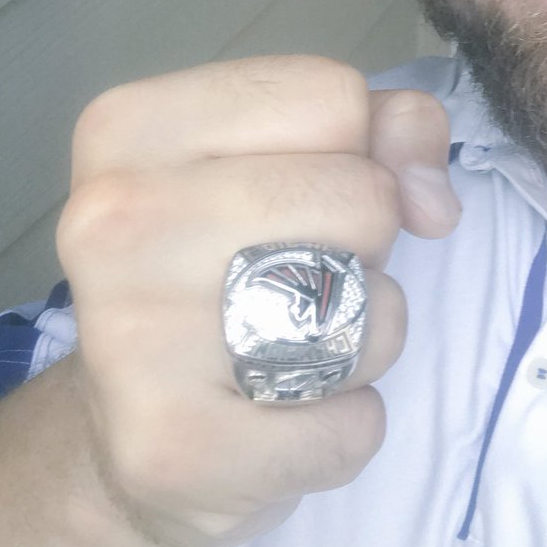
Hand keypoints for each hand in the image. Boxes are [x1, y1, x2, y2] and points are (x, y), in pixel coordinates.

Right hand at [56, 55, 458, 546]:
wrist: (126, 432)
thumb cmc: (225, 269)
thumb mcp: (296, 161)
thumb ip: (389, 130)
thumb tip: (433, 199)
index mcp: (132, 128)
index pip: (334, 97)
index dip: (357, 151)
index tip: (306, 196)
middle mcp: (113, 221)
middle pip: (364, 199)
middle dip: (366, 246)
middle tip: (295, 281)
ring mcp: (132, 337)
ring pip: (369, 312)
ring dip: (362, 340)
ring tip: (287, 349)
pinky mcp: (172, 449)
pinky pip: (354, 424)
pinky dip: (346, 428)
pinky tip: (279, 418)